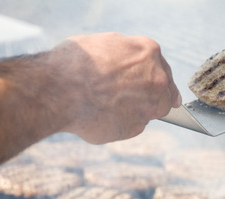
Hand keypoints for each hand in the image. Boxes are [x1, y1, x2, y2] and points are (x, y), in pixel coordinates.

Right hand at [51, 33, 181, 143]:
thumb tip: (124, 63)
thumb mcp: (102, 44)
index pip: (162, 68)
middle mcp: (156, 80)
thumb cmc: (74, 63)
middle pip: (164, 93)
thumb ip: (123, 55)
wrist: (60, 89)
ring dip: (134, 111)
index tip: (158, 87)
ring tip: (106, 106)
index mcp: (149, 53)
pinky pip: (132, 126)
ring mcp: (148, 106)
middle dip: (150, 97)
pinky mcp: (136, 128)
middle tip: (128, 99)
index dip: (156, 78)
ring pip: (149, 112)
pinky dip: (120, 124)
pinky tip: (101, 116)